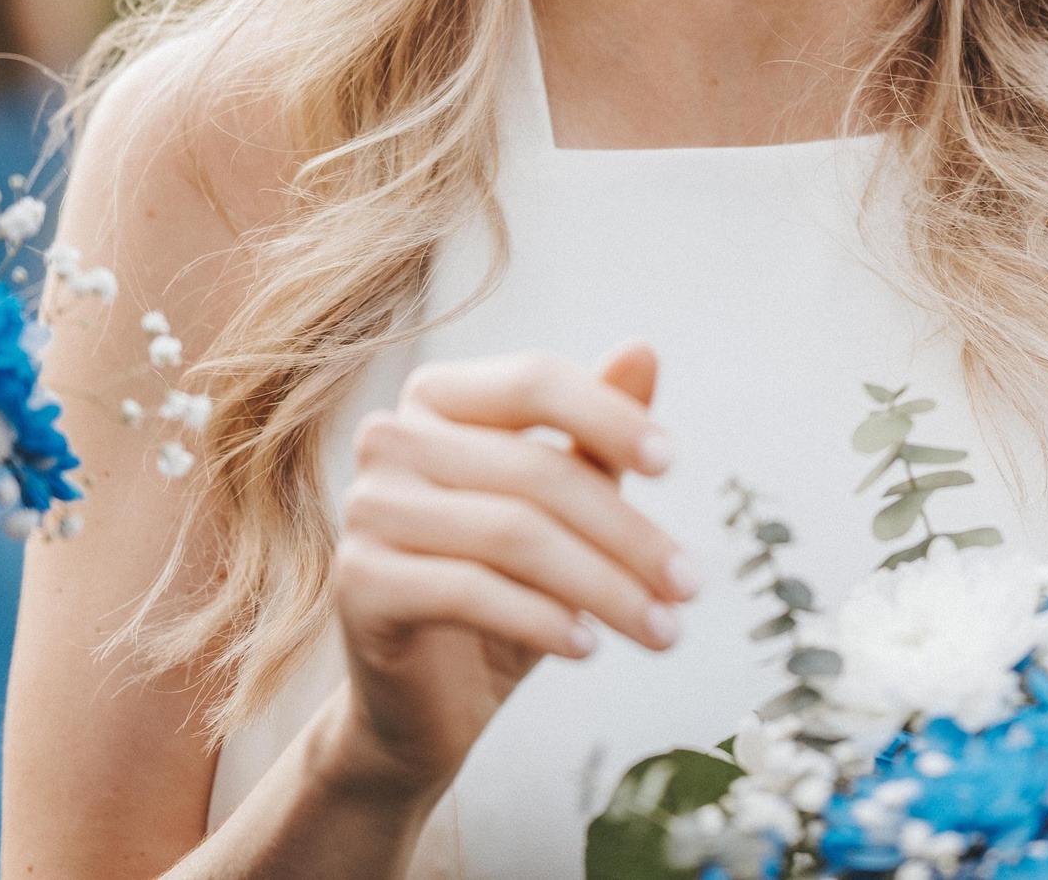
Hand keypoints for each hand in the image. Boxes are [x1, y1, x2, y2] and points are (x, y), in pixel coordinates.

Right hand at [318, 344, 695, 805]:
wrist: (429, 698)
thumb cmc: (505, 586)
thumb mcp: (564, 508)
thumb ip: (595, 433)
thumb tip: (643, 349)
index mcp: (438, 396)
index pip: (532, 380)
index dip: (608, 417)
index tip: (672, 464)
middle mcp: (390, 438)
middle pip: (535, 470)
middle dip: (629, 535)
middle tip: (690, 585)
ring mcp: (367, 508)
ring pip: (512, 534)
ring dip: (604, 588)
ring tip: (661, 627)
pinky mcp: (358, 581)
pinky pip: (470, 590)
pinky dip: (541, 620)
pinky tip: (587, 645)